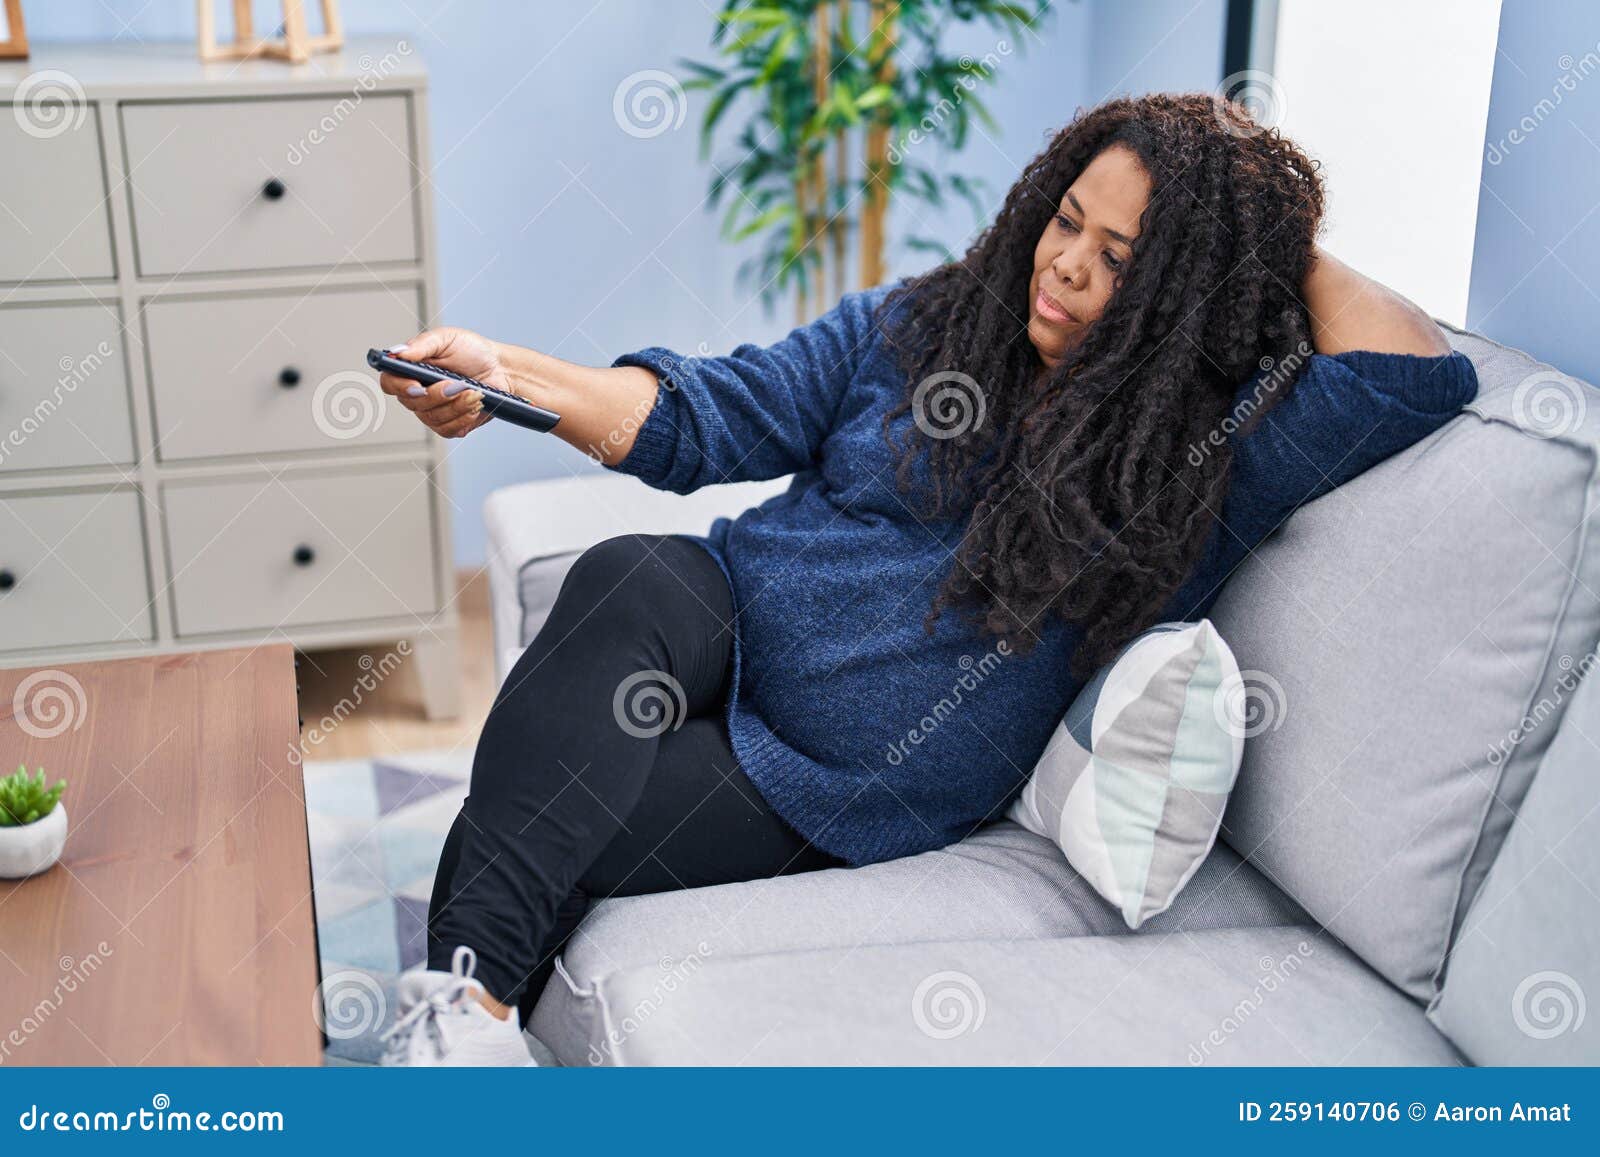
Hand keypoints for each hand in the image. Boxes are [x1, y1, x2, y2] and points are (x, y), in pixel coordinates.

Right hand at [378, 326, 511, 438]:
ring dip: (456, 405)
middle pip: (412, 403)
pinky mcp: (449, 424)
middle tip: (457, 384)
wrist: (502, 370)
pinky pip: (447, 430)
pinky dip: (464, 417)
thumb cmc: (473, 351)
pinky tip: (475, 404)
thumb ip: (422, 344)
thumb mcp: (447, 338)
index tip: (418, 384)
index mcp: (411, 369)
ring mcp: (432, 410)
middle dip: (438, 395)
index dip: (399, 386)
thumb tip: (398, 352)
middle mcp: (418, 392)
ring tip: (473, 391)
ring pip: (432, 418)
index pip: (390, 383)